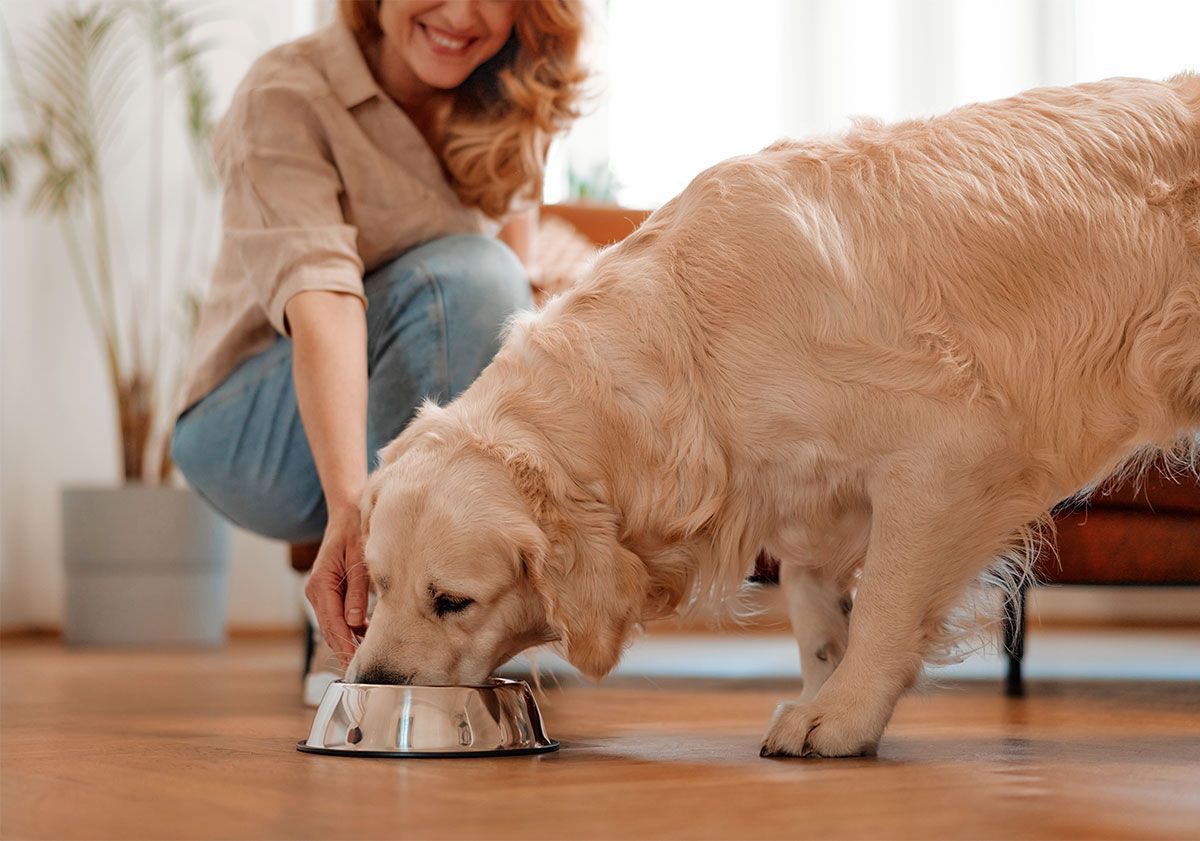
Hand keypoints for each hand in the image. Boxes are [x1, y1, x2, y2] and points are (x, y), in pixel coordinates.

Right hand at [304, 505, 368, 666]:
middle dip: (345, 649)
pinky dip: (348, 628)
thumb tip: (355, 623)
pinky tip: (365, 636)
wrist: (347, 512)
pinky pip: (336, 616)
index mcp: (321, 582)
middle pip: (330, 629)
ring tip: (366, 657)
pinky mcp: (328, 592)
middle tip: (363, 670)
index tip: (357, 663)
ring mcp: (319, 592)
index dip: (345, 645)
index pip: (333, 623)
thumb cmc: (355, 531)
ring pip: (332, 625)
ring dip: (347, 641)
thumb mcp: (359, 559)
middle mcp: (316, 590)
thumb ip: (358, 591)